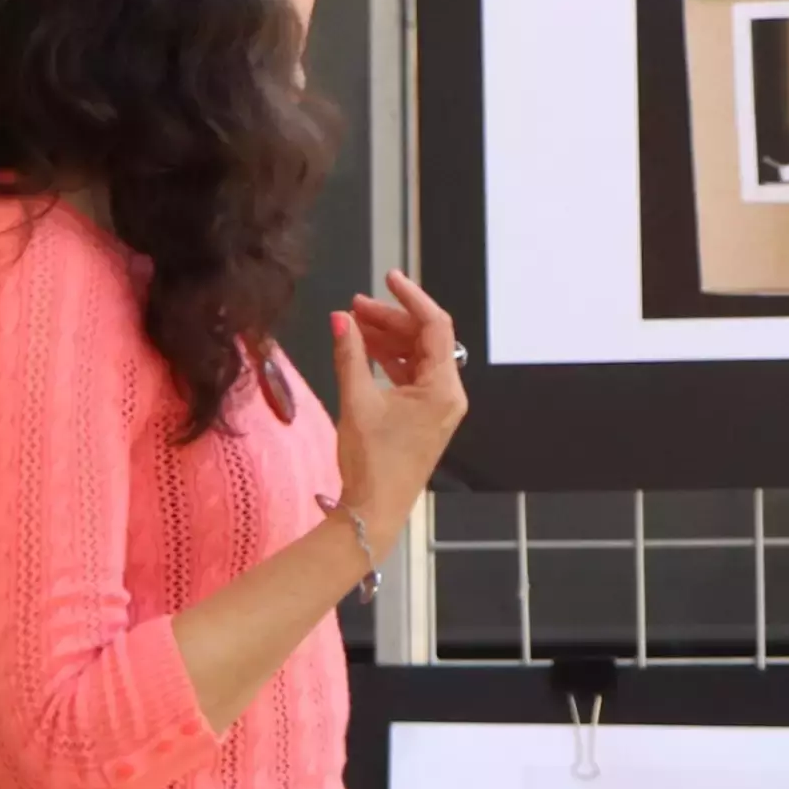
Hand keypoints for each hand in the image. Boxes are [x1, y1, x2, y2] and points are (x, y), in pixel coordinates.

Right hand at [329, 269, 465, 546]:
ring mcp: (437, 406)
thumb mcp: (356, 401)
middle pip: (425, 339)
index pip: (435, 326)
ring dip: (387, 338)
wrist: (374, 510)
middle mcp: (447, 394)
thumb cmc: (371, 462)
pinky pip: (411, 376)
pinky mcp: (424, 416)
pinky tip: (364, 349)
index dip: (411, 298)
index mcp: (442, 389)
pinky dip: (389, 360)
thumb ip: (350, 354)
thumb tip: (341, 318)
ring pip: (416, 356)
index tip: (389, 278)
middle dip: (391, 319)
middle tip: (355, 307)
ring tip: (353, 324)